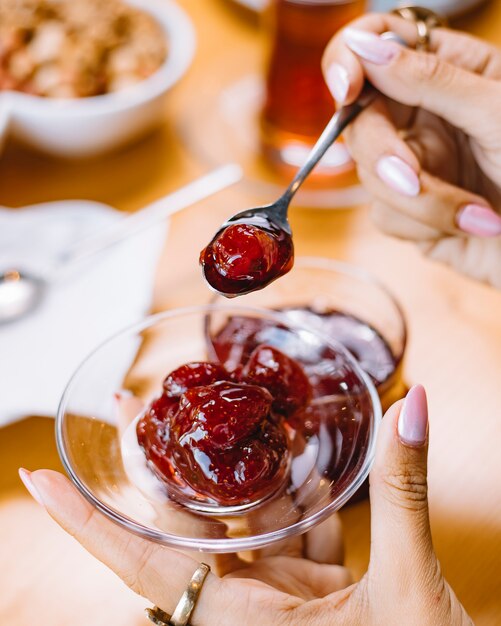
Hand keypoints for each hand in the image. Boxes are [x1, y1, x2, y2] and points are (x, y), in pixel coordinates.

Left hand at [20, 386, 471, 624]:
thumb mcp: (408, 593)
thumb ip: (403, 494)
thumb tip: (413, 407)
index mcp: (245, 622)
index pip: (143, 564)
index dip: (86, 524)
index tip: (38, 479)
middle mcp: (248, 611)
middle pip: (186, 525)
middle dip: (165, 461)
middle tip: (142, 403)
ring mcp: (279, 603)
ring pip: (243, 526)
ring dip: (245, 475)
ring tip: (235, 421)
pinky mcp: (312, 597)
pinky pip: (290, 540)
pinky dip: (299, 504)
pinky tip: (310, 473)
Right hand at [322, 14, 500, 287]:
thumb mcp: (497, 112)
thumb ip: (432, 80)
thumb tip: (368, 48)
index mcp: (449, 73)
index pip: (379, 47)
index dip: (348, 60)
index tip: (347, 88)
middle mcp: (424, 116)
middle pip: (359, 121)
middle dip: (383, 155)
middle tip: (413, 179)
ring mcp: (415, 165)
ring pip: (369, 177)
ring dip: (421, 202)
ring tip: (478, 215)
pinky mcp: (410, 213)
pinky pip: (385, 216)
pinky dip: (427, 225)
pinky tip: (470, 227)